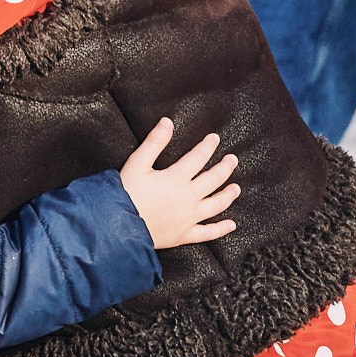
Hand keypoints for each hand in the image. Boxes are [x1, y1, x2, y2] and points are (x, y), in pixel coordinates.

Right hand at [119, 118, 239, 246]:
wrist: (119, 225)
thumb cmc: (126, 193)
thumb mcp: (137, 163)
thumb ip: (154, 142)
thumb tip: (167, 122)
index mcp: (177, 178)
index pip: (198, 158)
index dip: (208, 146)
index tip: (215, 138)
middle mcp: (188, 197)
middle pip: (213, 180)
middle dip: (225, 168)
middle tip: (232, 159)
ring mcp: (188, 217)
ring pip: (215, 205)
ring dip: (228, 195)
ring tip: (236, 188)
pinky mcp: (184, 234)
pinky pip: (207, 233)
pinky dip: (221, 230)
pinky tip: (231, 225)